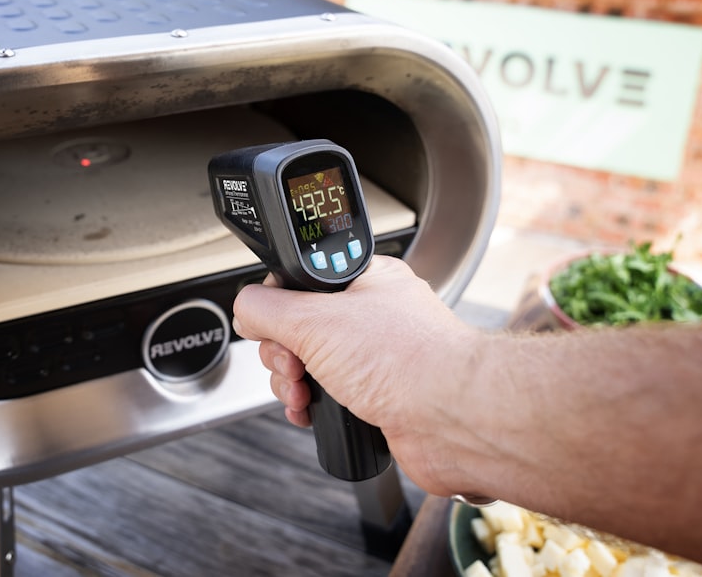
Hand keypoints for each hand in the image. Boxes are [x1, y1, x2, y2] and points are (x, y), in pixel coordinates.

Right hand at [232, 255, 485, 495]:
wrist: (455, 420)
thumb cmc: (409, 361)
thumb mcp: (315, 320)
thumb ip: (268, 308)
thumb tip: (246, 307)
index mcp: (364, 280)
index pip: (301, 281)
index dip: (277, 305)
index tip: (269, 324)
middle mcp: (371, 316)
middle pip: (297, 327)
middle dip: (283, 352)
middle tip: (294, 363)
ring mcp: (375, 358)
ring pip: (310, 365)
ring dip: (294, 383)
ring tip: (306, 393)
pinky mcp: (378, 396)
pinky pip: (328, 396)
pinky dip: (313, 406)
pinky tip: (315, 412)